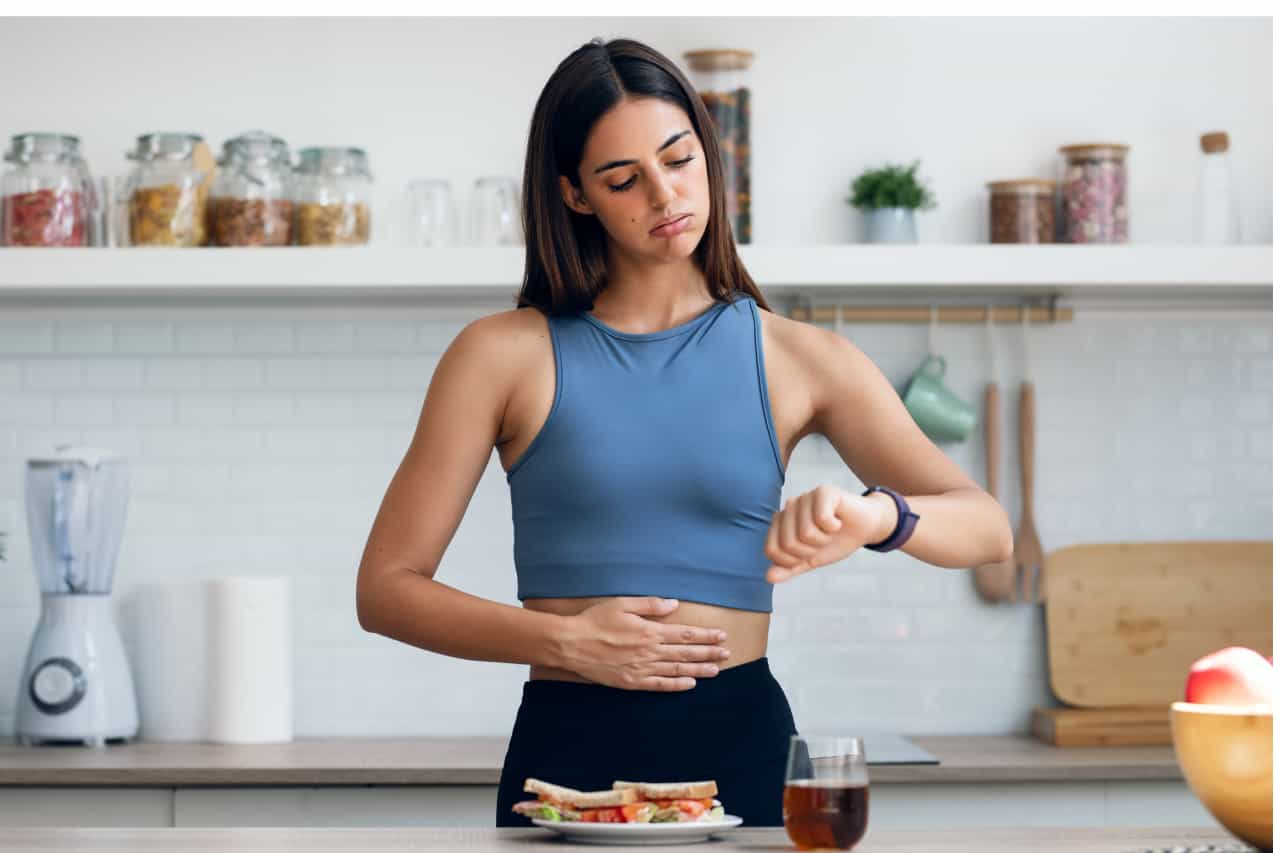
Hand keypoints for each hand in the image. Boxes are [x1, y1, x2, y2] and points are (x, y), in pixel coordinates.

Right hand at [560, 597, 730, 691]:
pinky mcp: (631, 682)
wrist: (571, 644)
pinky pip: (659, 685)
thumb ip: (650, 605)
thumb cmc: (595, 620)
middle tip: (727, 654)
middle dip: (709, 653)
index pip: (685, 634)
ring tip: (716, 670)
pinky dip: (676, 685)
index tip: (722, 635)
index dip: (705, 636)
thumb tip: (674, 604)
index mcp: (649, 631)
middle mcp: (649, 652)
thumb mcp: (623, 604)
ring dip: (698, 670)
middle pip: (686, 653)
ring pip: (676, 670)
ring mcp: (641, 669)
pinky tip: (690, 685)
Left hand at [764, 484, 895, 582]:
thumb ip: (789, 568)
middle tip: (823, 540)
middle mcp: (789, 507)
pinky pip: (821, 519)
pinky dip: (834, 528)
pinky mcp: (823, 492)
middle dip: (810, 551)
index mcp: (780, 522)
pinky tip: (838, 521)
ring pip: (805, 533)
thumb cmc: (836, 541)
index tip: (809, 553)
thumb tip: (769, 578)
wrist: (865, 528)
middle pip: (788, 544)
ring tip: (830, 530)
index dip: (792, 561)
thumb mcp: (810, 560)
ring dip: (824, 539)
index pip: (772, 550)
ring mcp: (805, 497)